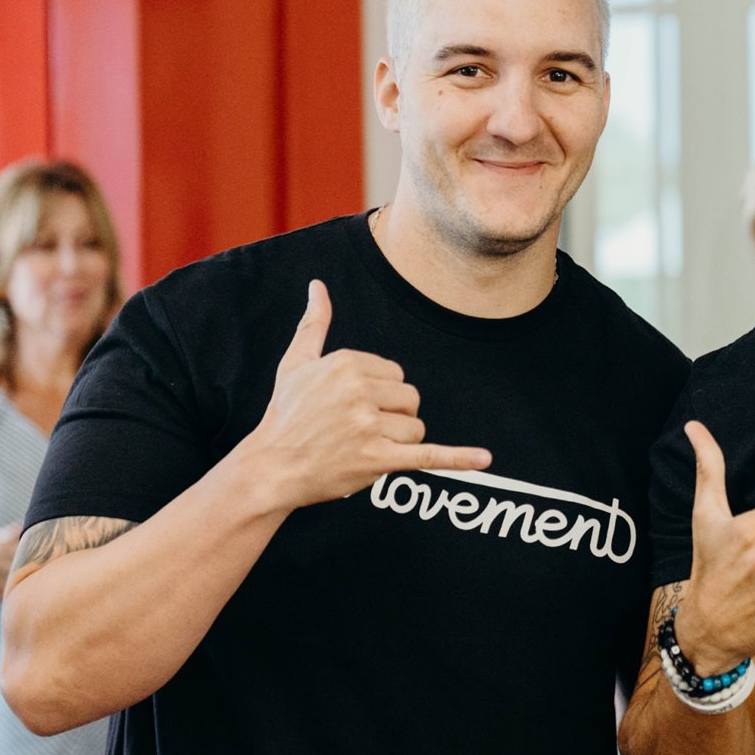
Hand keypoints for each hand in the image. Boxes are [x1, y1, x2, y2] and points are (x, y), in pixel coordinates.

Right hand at [242, 280, 489, 507]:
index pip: (396, 374)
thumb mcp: (296, 363)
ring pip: (416, 428)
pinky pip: (429, 455)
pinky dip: (459, 458)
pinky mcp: (378, 459)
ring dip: (398, 442)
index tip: (353, 407)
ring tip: (362, 448)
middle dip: (394, 416)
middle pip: (411, 399)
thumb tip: (318, 286)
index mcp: (346, 363)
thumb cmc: (284, 415)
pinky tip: (484, 458)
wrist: (270, 467)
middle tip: (359, 430)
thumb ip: (314, 323)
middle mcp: (359, 390)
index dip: (381, 394)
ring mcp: (369, 425)